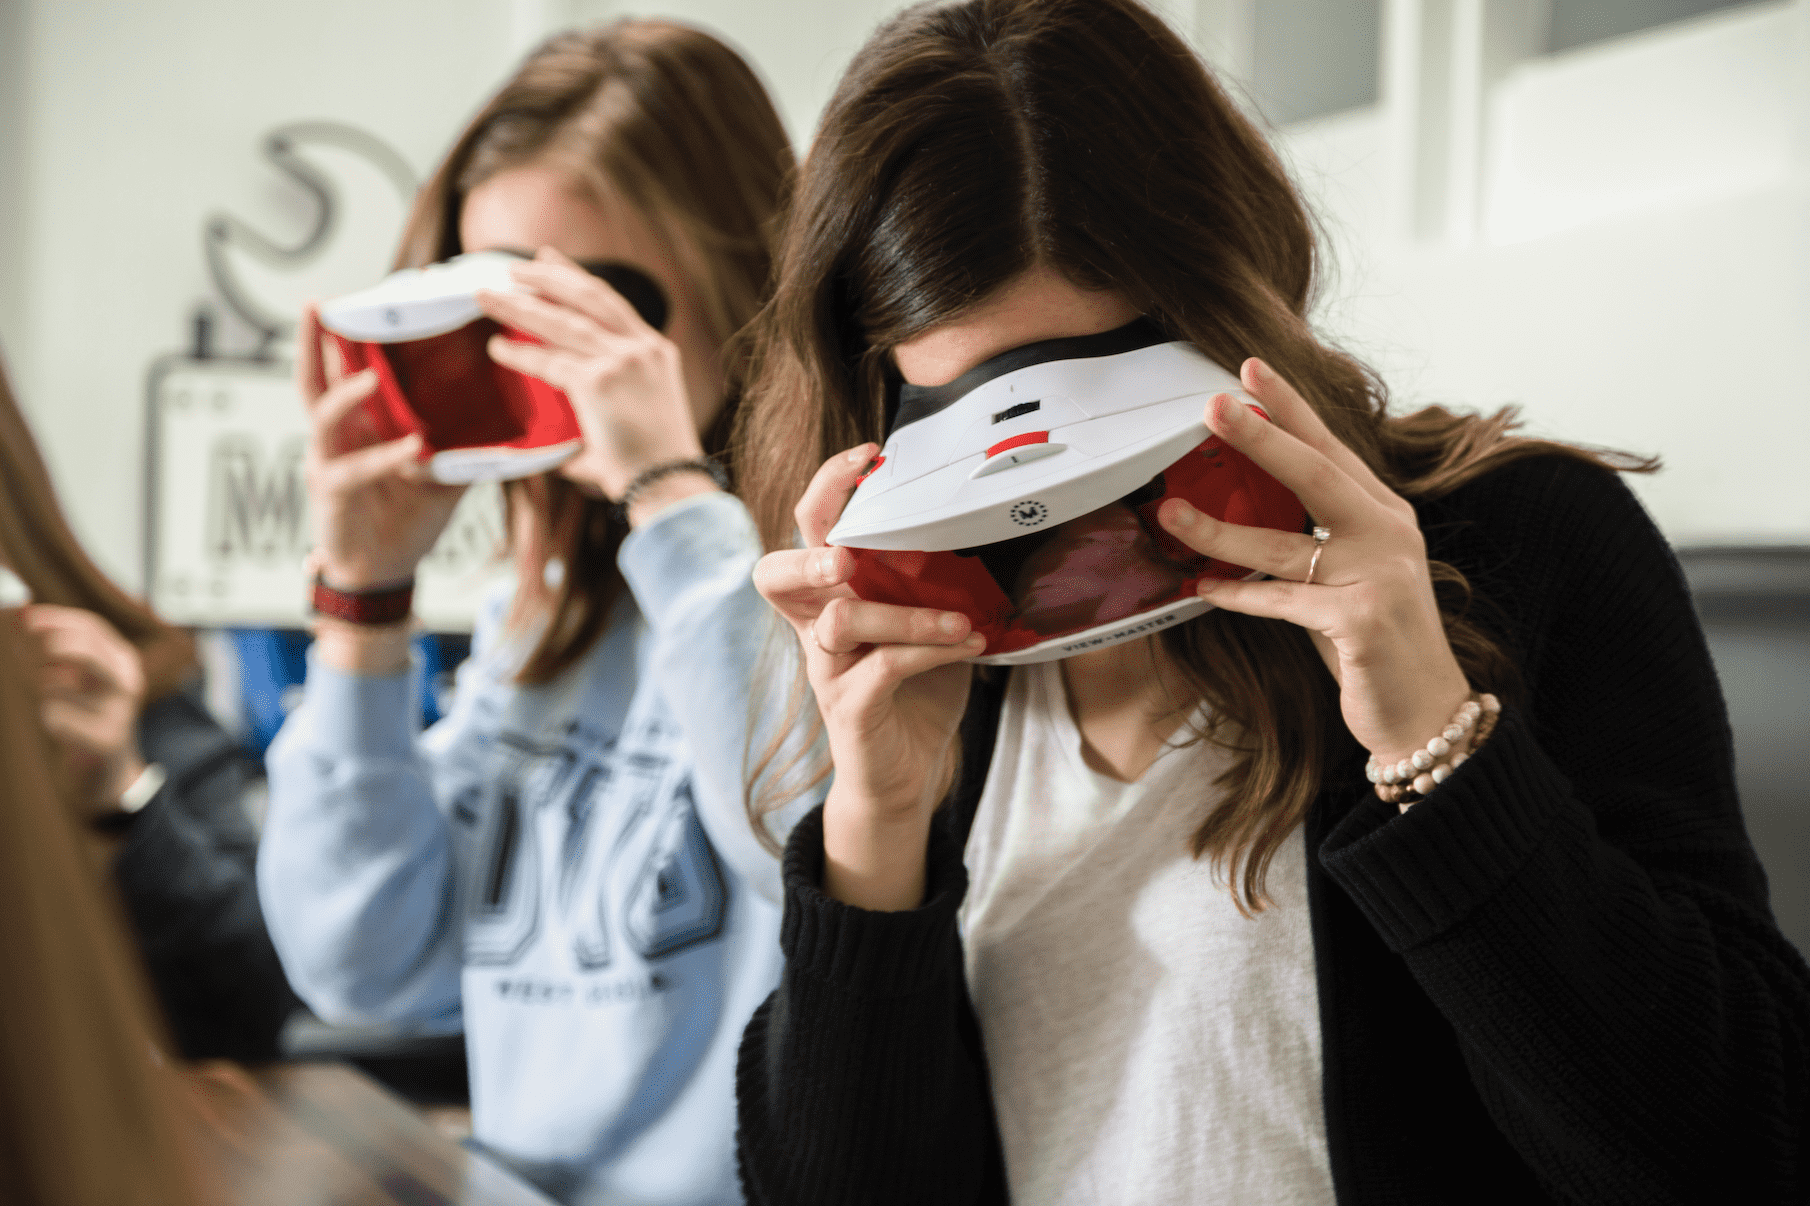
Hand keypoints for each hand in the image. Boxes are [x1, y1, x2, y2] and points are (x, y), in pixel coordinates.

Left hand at [22, 604, 148, 809]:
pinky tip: (57, 725)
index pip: (91, 628)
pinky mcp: (104, 740)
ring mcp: (118, 712)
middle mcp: (127, 682)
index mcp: (123, 661)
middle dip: (50, 642)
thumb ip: (57, 645)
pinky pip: (55, 718)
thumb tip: (20, 613)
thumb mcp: (81, 676)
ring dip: (38, 686)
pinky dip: (46, 717)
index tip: (23, 616)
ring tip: (44, 694)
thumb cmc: (87, 715)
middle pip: (87, 649)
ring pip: (57, 686)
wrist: (110, 770)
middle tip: (19, 644)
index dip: (55, 618)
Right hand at [299, 305, 464, 590]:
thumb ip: (464, 447)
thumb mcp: (442, 474)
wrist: (385, 572)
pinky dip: (382, 457)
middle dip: (314, 341)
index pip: (347, 369)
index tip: (364, 297)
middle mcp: (338, 436)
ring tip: (371, 377)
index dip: (348, 336)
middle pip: (315, 378)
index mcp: (360, 424)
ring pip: (324, 416)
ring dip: (347, 393)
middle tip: (320, 304)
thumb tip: (514, 425)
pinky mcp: (332, 494)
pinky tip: (410, 447)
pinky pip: (354, 470)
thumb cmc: (407, 518)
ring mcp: (328, 462)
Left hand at [477, 248, 715, 512]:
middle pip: (587, 296)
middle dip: (546, 276)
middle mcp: (643, 348)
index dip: (575, 277)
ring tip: (486, 296)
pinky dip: (520, 355)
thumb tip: (563, 432)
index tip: (549, 260)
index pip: (610, 301)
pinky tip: (497, 348)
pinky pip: (549, 362)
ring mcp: (623, 361)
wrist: (669, 486)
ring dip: (521, 306)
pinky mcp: (600, 381)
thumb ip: (601, 407)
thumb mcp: (636, 418)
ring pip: (562, 322)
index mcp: (657, 352)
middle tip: (513, 267)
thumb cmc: (651, 466)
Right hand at [752, 445, 984, 909]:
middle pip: (777, 572)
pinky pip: (880, 669)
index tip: (868, 456)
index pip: (806, 529)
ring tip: (958, 619)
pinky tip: (966, 645)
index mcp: (831, 596)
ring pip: (841, 621)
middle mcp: (817, 628)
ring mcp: (828, 670)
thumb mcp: (928, 622)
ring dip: (903, 612)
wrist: (906, 775)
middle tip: (850, 553)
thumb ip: (938, 579)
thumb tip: (992, 523)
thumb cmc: (915, 691)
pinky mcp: (850, 709)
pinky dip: (927, 652)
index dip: (825, 488)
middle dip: (813, 550)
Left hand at [1156, 358, 1471, 766]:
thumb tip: (1242, 507)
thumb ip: (1313, 538)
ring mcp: (1379, 574)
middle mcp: (1387, 534)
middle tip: (1214, 405)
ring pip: (1283, 543)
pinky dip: (1240, 595)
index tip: (1250, 369)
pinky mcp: (1363, 619)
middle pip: (1316, 473)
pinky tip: (1204, 588)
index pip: (1330, 448)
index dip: (1290, 408)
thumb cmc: (1374, 642)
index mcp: (1383, 514)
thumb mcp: (1349, 576)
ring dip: (1219, 528)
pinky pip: (1282, 600)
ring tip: (1170, 512)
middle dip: (1260, 437)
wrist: (1424, 713)